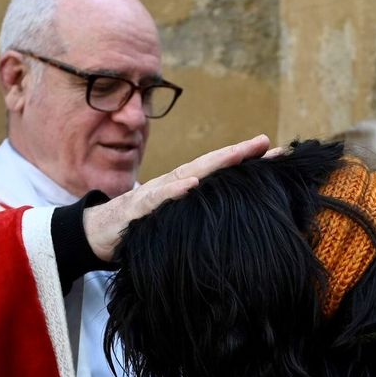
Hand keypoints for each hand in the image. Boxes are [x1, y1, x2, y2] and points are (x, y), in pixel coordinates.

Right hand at [83, 135, 272, 261]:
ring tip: (239, 155)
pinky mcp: (137, 209)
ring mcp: (155, 193)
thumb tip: (234, 221)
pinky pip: (157, 198)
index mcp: (185, 187)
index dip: (247, 162)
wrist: (97, 233)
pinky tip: (191, 184)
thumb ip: (199, 215)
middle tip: (266, 143)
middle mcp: (173, 183)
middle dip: (238, 153)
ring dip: (214, 163)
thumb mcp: (176, 221)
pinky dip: (174, 190)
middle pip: (210, 164)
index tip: (278, 154)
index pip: (220, 171)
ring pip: (188, 173)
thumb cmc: (141, 226)